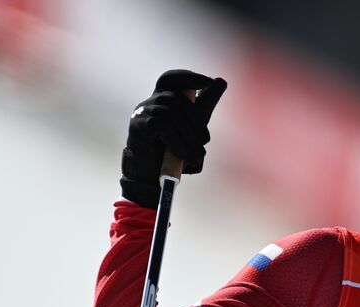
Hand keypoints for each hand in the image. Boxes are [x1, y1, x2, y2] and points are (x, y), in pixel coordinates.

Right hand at [120, 70, 227, 206]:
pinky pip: (162, 126)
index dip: (188, 76)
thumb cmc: (172, 153)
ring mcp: (142, 112)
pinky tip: (186, 156)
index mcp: (162, 100)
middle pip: (176, 99)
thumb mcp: (192, 128)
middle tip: (205, 141)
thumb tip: (221, 81)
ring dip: (189, 136)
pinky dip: (178, 142)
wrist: (151, 177)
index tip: (209, 83)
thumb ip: (204, 107)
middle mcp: (150, 102)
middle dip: (196, 120)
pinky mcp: (138, 125)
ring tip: (197, 155)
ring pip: (170, 113)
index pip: (170, 78)